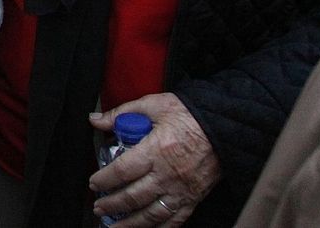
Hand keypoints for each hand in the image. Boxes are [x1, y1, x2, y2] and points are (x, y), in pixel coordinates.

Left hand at [89, 94, 221, 227]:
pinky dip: (159, 227)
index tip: (94, 183)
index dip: (104, 180)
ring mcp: (181, 189)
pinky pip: (175, 219)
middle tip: (98, 207)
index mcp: (155, 150)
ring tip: (114, 226)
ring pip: (152, 214)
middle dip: (112, 204)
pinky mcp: (193, 198)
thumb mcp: (154, 105)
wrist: (226, 128)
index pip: (123, 171)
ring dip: (131, 223)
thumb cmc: (190, 115)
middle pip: (134, 196)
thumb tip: (96, 119)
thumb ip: (122, 113)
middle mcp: (167, 174)